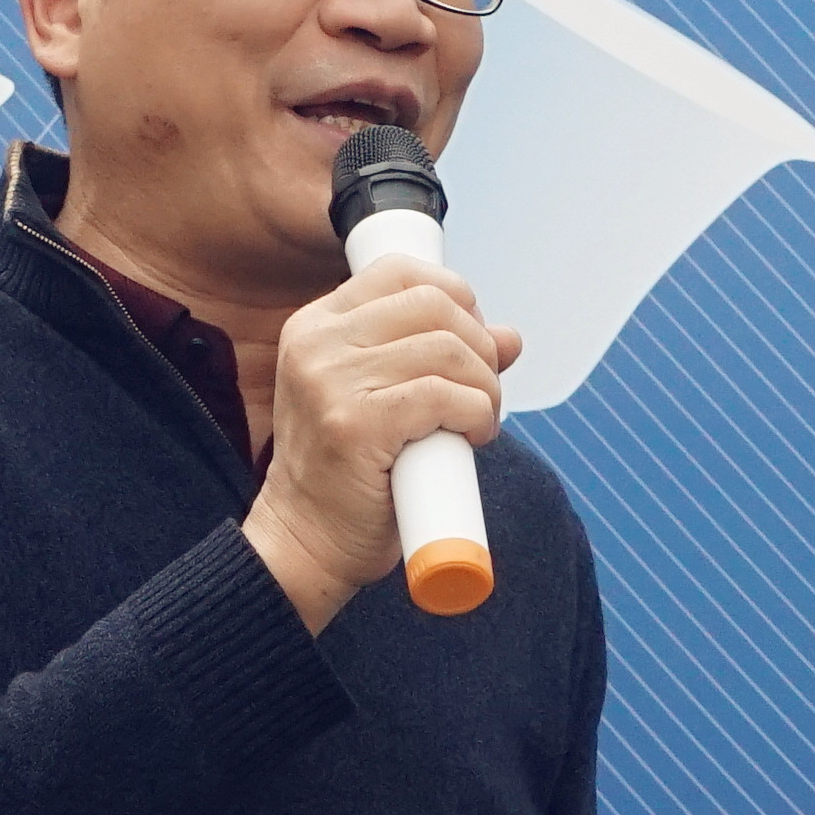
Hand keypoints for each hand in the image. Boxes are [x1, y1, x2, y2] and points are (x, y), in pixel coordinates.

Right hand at [239, 260, 520, 631]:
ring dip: (485, 386)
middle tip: (482, 390)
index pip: (400, 272)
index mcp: (315, 327)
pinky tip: (473, 437)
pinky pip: (447, 396)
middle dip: (478, 346)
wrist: (304, 543)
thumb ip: (435, 359)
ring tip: (479, 420)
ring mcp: (332, 382)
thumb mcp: (381, 399)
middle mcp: (317, 344)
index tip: (470, 340)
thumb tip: (509, 336)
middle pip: (433, 305)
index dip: (454, 296)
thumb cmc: (344, 476)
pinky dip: (478, 414)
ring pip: (448, 350)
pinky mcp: (357, 423)